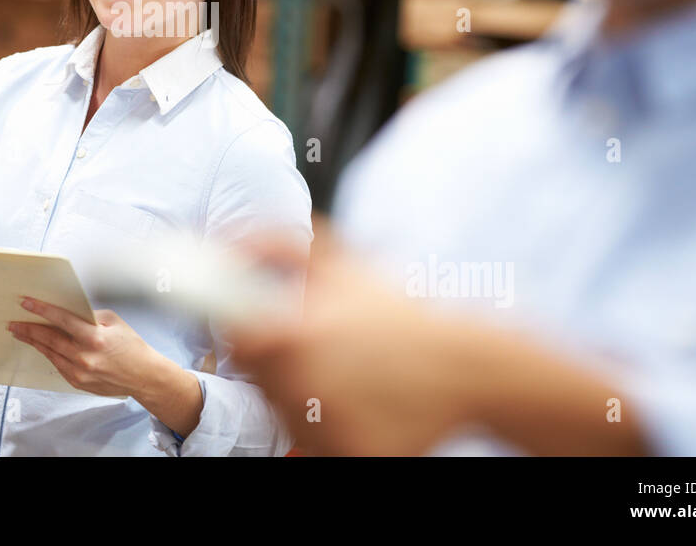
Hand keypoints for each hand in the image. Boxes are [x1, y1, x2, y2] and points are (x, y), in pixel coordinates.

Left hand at [7, 298, 167, 398]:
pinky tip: (41, 347)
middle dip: (29, 329)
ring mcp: (80, 372)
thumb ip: (89, 317)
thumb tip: (67, 314)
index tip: (27, 303)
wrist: (143, 376)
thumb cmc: (132, 347)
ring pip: (50, 353)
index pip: (62, 320)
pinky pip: (58, 365)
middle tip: (14, 323)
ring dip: (34, 342)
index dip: (42, 310)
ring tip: (21, 333)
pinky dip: (49, 354)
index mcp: (95, 338)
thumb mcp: (114, 322)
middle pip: (49, 339)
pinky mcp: (78, 383)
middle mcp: (85, 357)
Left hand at [228, 231, 483, 455]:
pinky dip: (326, 424)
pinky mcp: (343, 454)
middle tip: (316, 346)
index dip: (240, 333)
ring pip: (283, 411)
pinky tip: (356, 400)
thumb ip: (278, 247)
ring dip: (299, 393)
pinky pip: (313, 442)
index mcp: (295, 338)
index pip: (237, 343)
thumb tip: (230, 242)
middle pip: (258, 378)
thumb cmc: (400, 316)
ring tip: (344, 372)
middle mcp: (302, 387)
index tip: (255, 327)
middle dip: (276, 361)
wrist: (465, 370)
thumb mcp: (341, 267)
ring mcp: (322, 428)